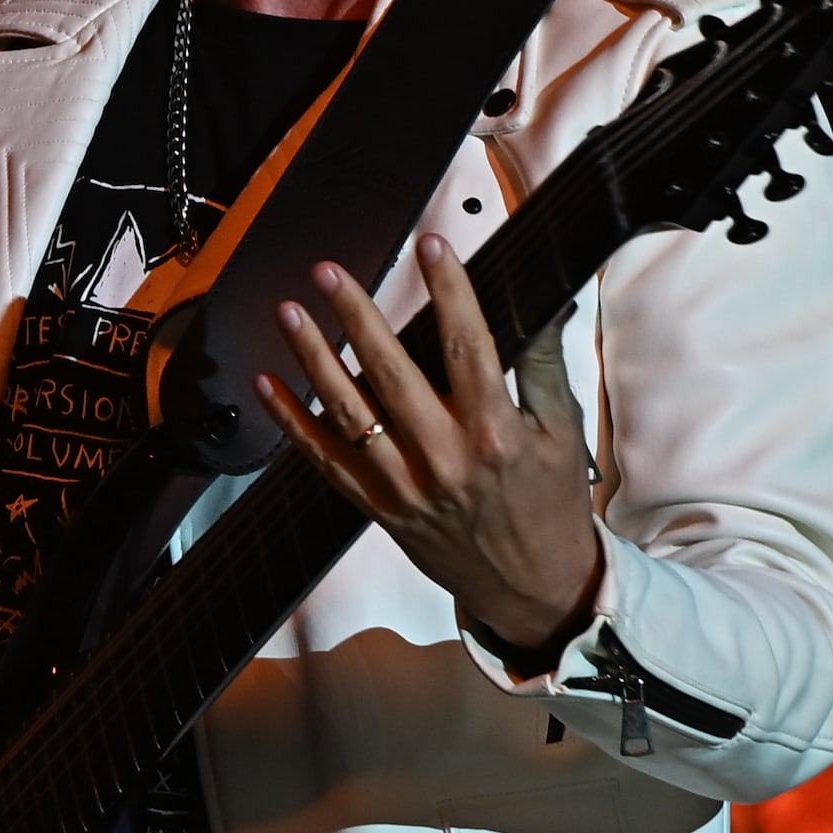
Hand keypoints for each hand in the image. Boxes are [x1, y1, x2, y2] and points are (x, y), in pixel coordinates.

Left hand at [264, 237, 604, 657]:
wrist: (534, 588)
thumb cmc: (550, 505)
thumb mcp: (563, 433)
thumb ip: (544, 365)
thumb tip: (545, 302)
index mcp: (495, 432)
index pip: (467, 345)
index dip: (448, 289)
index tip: (430, 243)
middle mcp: (444, 458)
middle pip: (390, 372)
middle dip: (356, 315)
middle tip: (329, 272)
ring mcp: (405, 486)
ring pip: (348, 413)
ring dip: (313, 359)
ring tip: (290, 312)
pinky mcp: (379, 508)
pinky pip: (326, 461)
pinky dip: (293, 424)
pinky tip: (268, 385)